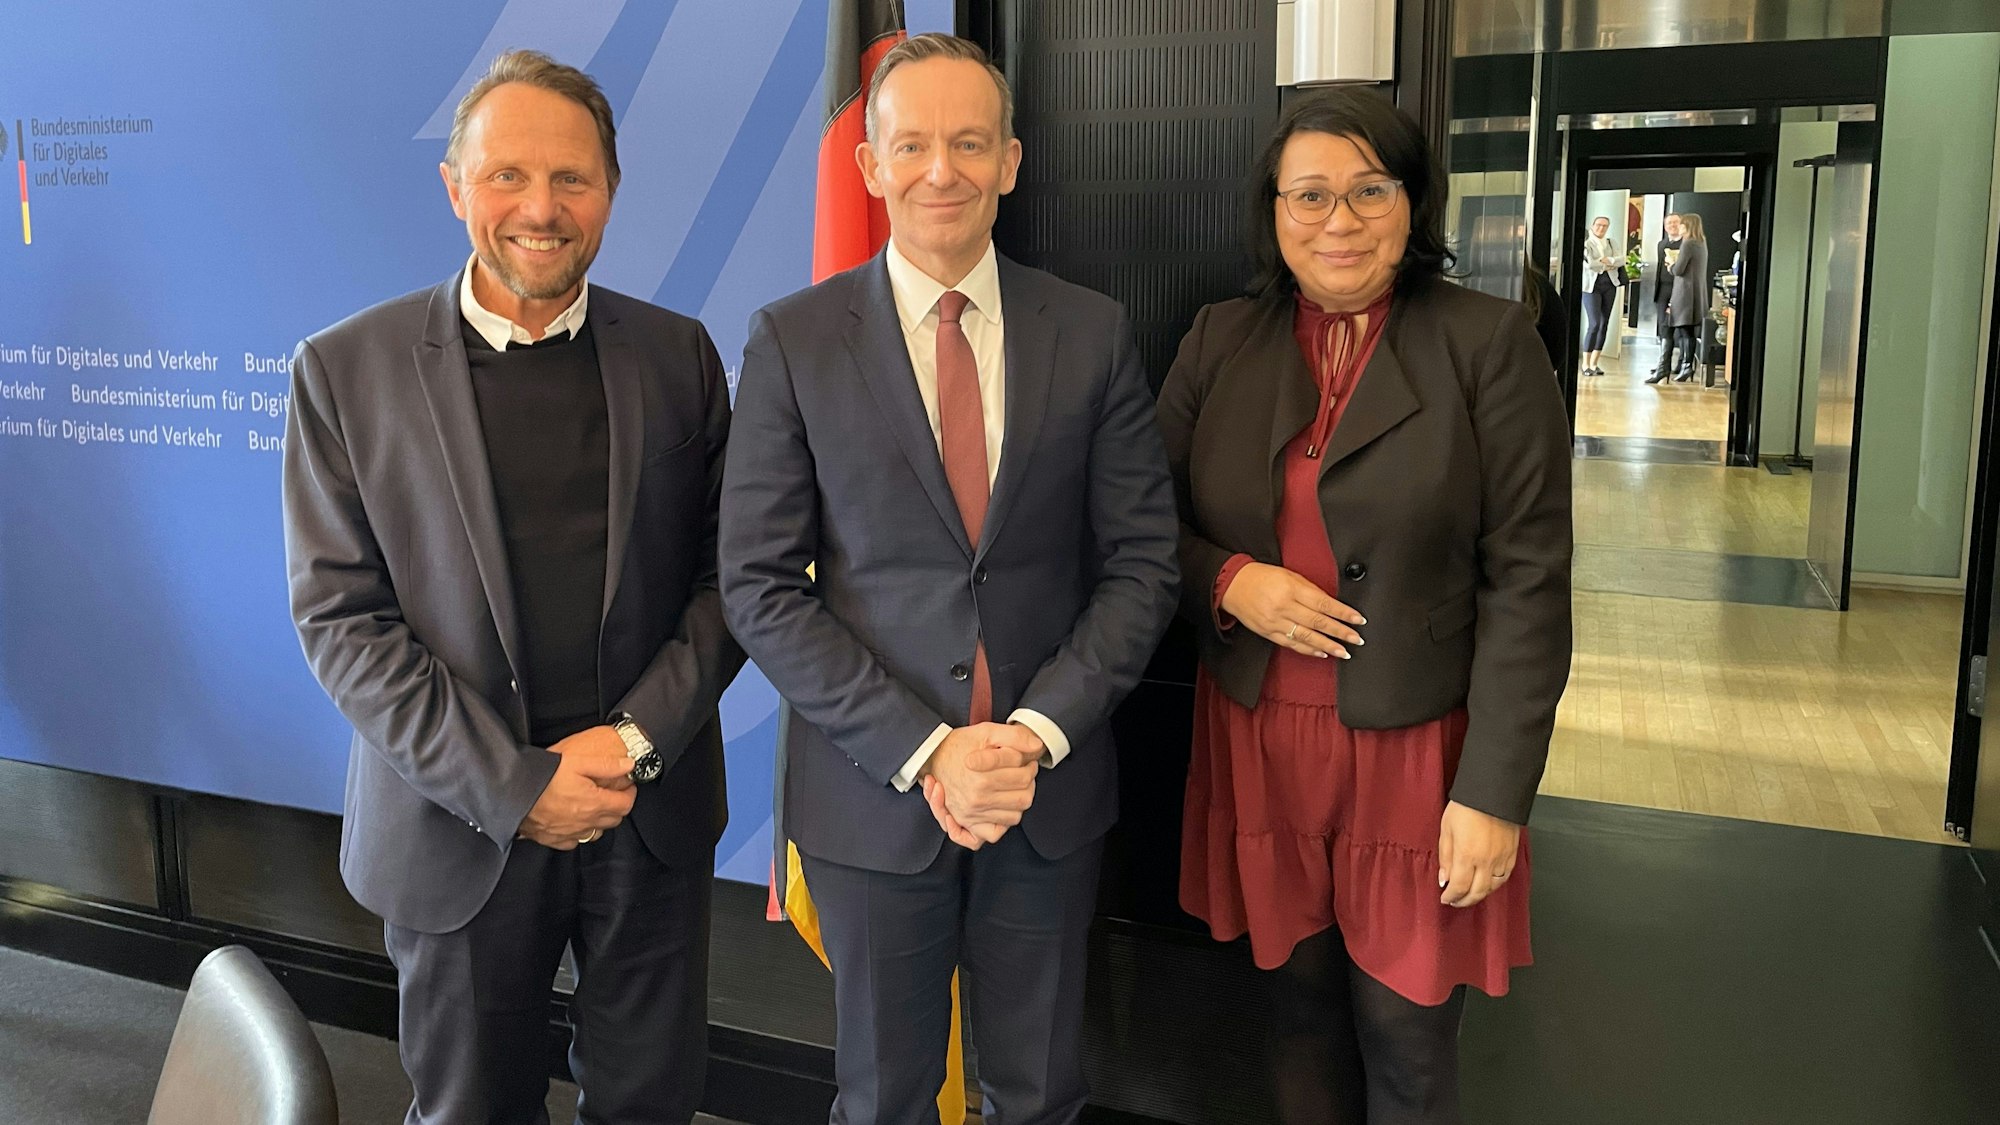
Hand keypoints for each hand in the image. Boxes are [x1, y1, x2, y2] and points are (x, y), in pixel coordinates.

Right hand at [517, 732, 636, 849]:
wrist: (512, 793)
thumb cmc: (544, 776)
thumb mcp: (578, 761)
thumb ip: (606, 765)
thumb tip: (629, 766)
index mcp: (595, 804)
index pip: (625, 804)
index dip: (630, 793)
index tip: (627, 786)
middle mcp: (585, 822)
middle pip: (614, 819)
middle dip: (617, 805)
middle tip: (612, 792)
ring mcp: (570, 833)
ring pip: (596, 832)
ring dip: (600, 820)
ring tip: (593, 806)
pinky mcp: (554, 839)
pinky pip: (574, 841)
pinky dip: (579, 833)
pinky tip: (574, 821)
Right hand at [919, 723, 1039, 844]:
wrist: (932, 756)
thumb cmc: (959, 744)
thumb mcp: (987, 731)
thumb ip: (1014, 736)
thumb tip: (1037, 745)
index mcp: (982, 778)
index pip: (1024, 777)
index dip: (1030, 766)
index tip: (1025, 760)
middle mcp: (976, 799)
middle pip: (1023, 798)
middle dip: (1027, 783)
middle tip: (1022, 772)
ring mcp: (972, 814)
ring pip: (1014, 817)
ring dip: (1017, 803)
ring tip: (1011, 788)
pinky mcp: (968, 823)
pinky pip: (994, 834)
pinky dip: (1000, 824)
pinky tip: (1000, 808)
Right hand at [1218, 562, 1364, 658]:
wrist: (1232, 585)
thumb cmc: (1262, 576)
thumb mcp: (1289, 574)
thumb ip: (1309, 589)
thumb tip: (1331, 605)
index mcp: (1291, 588)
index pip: (1324, 603)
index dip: (1343, 613)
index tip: (1358, 619)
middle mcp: (1284, 606)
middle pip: (1318, 622)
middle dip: (1340, 632)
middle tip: (1356, 639)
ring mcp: (1275, 622)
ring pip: (1307, 636)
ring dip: (1328, 645)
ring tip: (1343, 651)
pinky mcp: (1268, 633)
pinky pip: (1292, 644)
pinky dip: (1308, 649)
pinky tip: (1321, 653)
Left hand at [1437, 801, 1520, 908]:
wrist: (1492, 792)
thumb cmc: (1467, 806)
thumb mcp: (1446, 830)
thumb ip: (1445, 857)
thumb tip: (1444, 879)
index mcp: (1466, 855)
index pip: (1459, 887)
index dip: (1451, 897)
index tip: (1445, 898)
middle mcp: (1486, 861)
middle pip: (1477, 893)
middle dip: (1464, 901)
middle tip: (1455, 901)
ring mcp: (1501, 858)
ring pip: (1492, 888)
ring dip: (1480, 894)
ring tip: (1470, 894)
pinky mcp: (1512, 854)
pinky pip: (1504, 877)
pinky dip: (1494, 885)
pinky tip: (1487, 883)